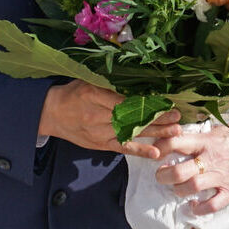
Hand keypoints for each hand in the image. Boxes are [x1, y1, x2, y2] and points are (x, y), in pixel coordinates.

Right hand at [37, 80, 180, 158]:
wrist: (51, 113)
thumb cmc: (72, 93)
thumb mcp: (87, 80)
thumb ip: (108, 81)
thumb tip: (135, 76)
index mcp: (94, 94)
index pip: (125, 100)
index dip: (145, 103)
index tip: (164, 101)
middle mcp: (97, 114)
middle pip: (132, 117)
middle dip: (157, 118)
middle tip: (177, 116)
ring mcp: (100, 131)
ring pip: (131, 133)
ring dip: (155, 133)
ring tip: (175, 131)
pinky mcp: (101, 144)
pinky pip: (122, 148)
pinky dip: (139, 150)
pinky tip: (156, 152)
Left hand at [153, 117, 228, 212]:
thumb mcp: (219, 129)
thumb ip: (200, 138)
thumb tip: (180, 140)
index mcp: (206, 141)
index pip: (175, 142)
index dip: (160, 148)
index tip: (155, 151)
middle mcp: (211, 159)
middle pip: (178, 171)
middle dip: (163, 175)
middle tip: (160, 175)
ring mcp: (221, 176)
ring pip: (191, 188)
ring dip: (178, 190)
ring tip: (176, 188)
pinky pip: (212, 205)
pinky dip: (200, 209)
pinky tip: (194, 205)